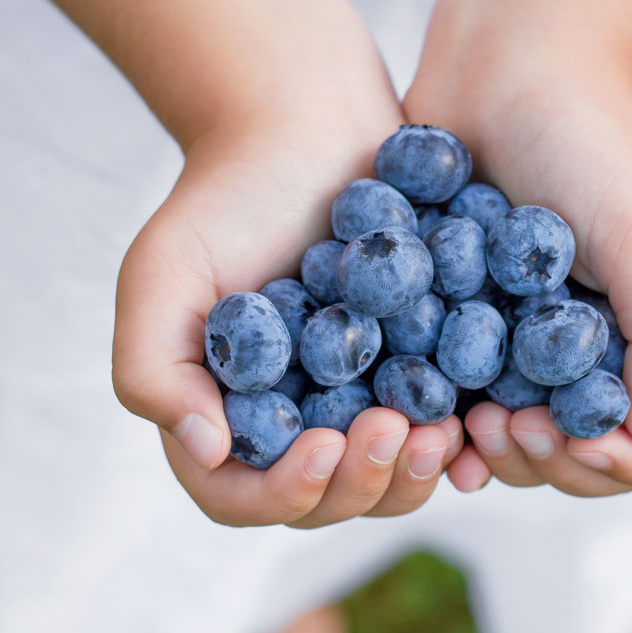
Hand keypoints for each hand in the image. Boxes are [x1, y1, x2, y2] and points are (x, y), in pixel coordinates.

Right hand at [112, 108, 464, 528]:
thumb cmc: (222, 201)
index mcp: (221, 420)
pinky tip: (478, 421)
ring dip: (414, 473)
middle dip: (363, 483)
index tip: (324, 447)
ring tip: (442, 432)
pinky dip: (457, 443)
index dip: (285, 492)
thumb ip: (153, 369)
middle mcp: (289, 429)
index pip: (243, 497)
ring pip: (387, 482)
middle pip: (325, 502)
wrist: (307, 130)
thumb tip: (208, 451)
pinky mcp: (415, 380)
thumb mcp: (162, 274)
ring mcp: (356, 410)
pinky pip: (438, 435)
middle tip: (396, 431)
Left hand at [404, 0, 631, 496]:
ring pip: (531, 442)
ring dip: (499, 453)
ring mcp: (540, 339)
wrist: (500, 65)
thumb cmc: (589, 138)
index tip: (582, 439)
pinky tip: (432, 426)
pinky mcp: (478, 325)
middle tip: (504, 428)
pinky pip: (470, 401)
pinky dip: (453, 427)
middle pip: (602, 455)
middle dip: (556, 462)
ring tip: (464, 425)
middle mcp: (609, 344)